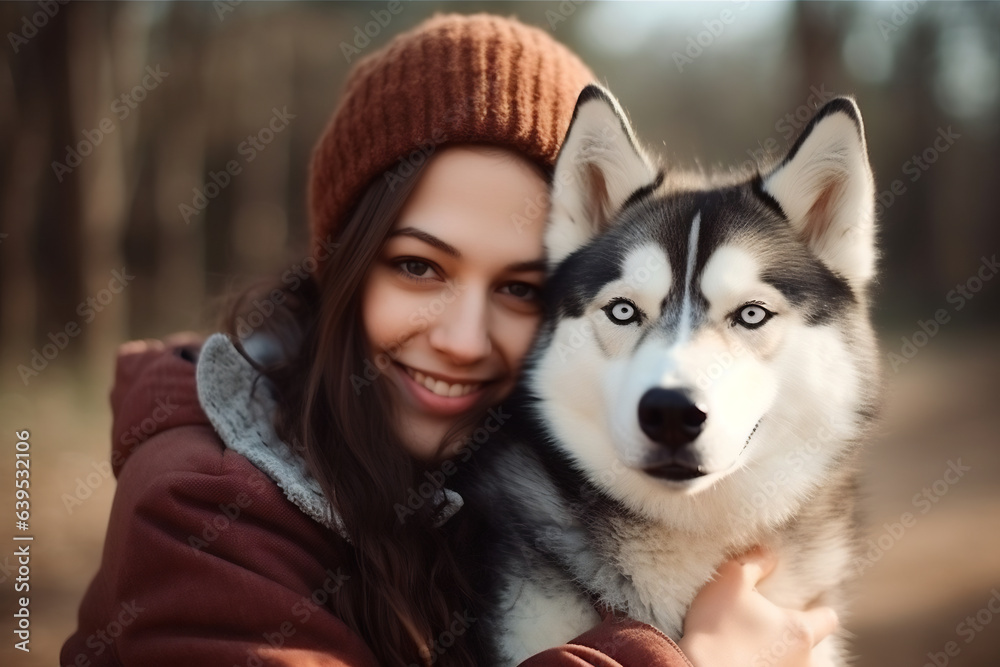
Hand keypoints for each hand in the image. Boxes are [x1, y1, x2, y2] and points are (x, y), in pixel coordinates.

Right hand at [678, 548, 838, 666]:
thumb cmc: (716, 626)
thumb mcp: (730, 580)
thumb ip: (754, 562)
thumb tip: (768, 554)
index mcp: (799, 629)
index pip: (828, 619)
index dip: (816, 611)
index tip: (801, 606)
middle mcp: (803, 660)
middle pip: (812, 646)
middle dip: (795, 637)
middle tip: (767, 627)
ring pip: (795, 663)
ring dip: (781, 655)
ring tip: (755, 648)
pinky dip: (766, 665)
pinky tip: (746, 660)